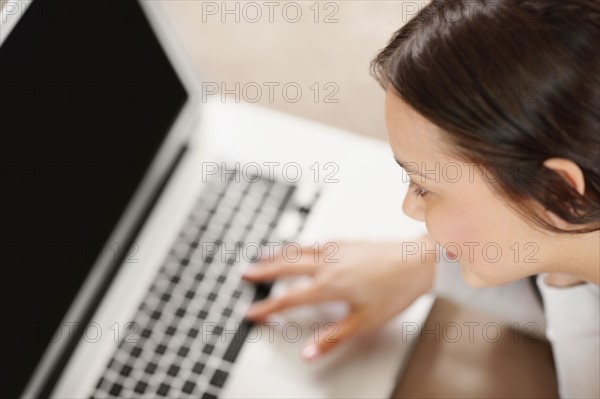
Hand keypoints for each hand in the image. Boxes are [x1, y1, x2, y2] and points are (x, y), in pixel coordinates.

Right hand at [242, 238, 436, 360]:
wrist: (417, 261)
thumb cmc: (395, 290)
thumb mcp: (364, 322)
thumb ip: (333, 337)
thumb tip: (309, 352)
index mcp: (328, 286)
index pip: (288, 299)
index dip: (266, 308)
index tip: (251, 311)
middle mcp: (327, 264)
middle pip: (286, 268)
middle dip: (263, 272)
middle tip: (246, 273)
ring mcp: (336, 250)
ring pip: (298, 251)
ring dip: (278, 254)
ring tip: (263, 255)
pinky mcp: (346, 242)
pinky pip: (314, 243)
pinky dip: (300, 246)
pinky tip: (300, 247)